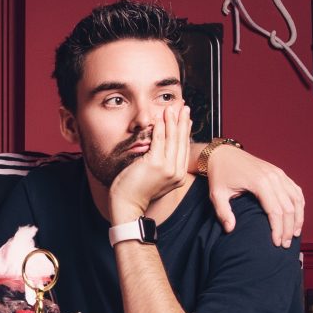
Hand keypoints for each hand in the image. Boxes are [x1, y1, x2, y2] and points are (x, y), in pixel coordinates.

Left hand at [108, 105, 191, 222]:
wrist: (127, 205)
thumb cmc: (136, 191)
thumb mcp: (154, 177)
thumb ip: (161, 164)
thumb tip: (162, 146)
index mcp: (178, 175)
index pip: (183, 148)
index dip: (184, 130)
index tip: (185, 118)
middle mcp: (176, 172)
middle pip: (181, 141)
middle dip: (182, 121)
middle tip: (183, 107)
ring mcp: (167, 168)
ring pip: (172, 139)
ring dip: (172, 121)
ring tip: (172, 108)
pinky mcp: (156, 164)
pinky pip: (159, 141)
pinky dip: (160, 128)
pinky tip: (160, 118)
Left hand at [206, 146, 303, 246]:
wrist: (222, 154)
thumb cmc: (219, 174)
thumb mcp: (216, 194)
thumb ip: (223, 212)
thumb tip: (230, 230)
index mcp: (259, 183)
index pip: (275, 211)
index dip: (277, 229)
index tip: (276, 243)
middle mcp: (273, 177)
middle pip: (288, 208)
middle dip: (288, 228)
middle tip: (285, 244)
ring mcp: (278, 174)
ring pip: (296, 199)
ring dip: (297, 218)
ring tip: (294, 234)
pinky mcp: (279, 172)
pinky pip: (295, 190)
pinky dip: (299, 204)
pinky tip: (297, 216)